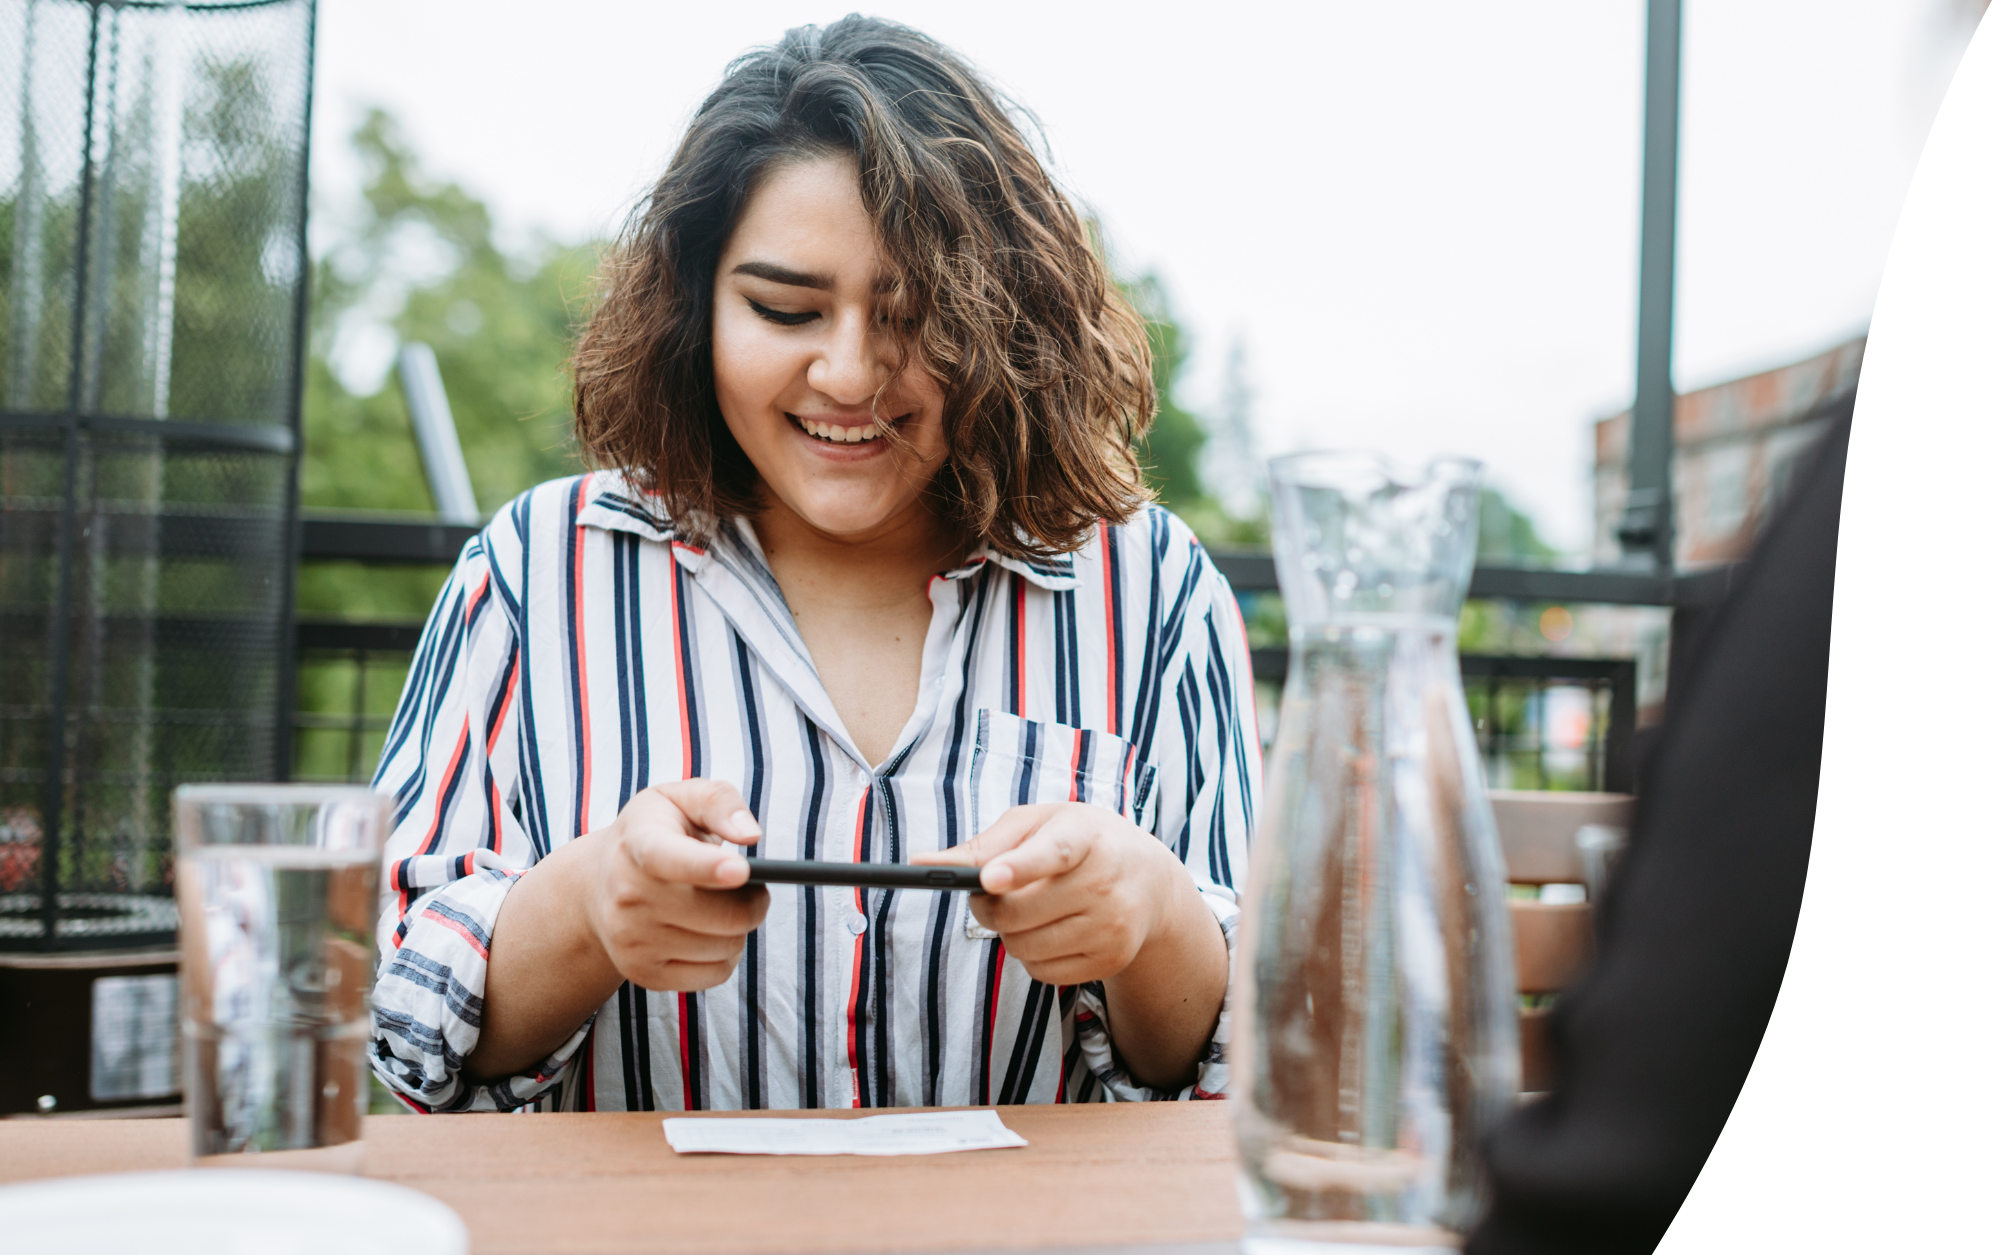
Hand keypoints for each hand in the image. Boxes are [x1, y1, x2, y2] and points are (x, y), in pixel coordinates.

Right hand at [584, 779, 769, 991]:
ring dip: (740, 928)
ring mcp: (632, 941)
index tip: (741, 870)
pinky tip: (711, 932)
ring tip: (725, 905)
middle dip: (754, 901)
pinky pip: (716, 974)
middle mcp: (628, 897)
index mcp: (639, 845)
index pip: (671, 859)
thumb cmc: (652, 833)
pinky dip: (727, 954)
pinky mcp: (644, 974)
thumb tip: (750, 834)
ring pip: (726, 947)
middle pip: (723, 915)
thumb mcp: (679, 798)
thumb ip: (719, 802)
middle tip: (753, 886)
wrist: (597, 884)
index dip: (708, 867)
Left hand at [912, 803, 1181, 984]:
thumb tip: (921, 862)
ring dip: (1008, 932)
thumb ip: (986, 842)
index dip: (1020, 867)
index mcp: (1087, 837)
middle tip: (987, 891)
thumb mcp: (1041, 823)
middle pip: (1018, 913)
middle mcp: (1106, 884)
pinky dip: (1031, 955)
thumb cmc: (1081, 842)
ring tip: (1026, 908)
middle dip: (988, 906)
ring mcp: (1112, 927)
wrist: (1150, 883)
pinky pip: (1042, 972)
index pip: (1054, 853)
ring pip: (1024, 947)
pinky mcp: (1110, 961)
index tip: (988, 879)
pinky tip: (1048, 930)